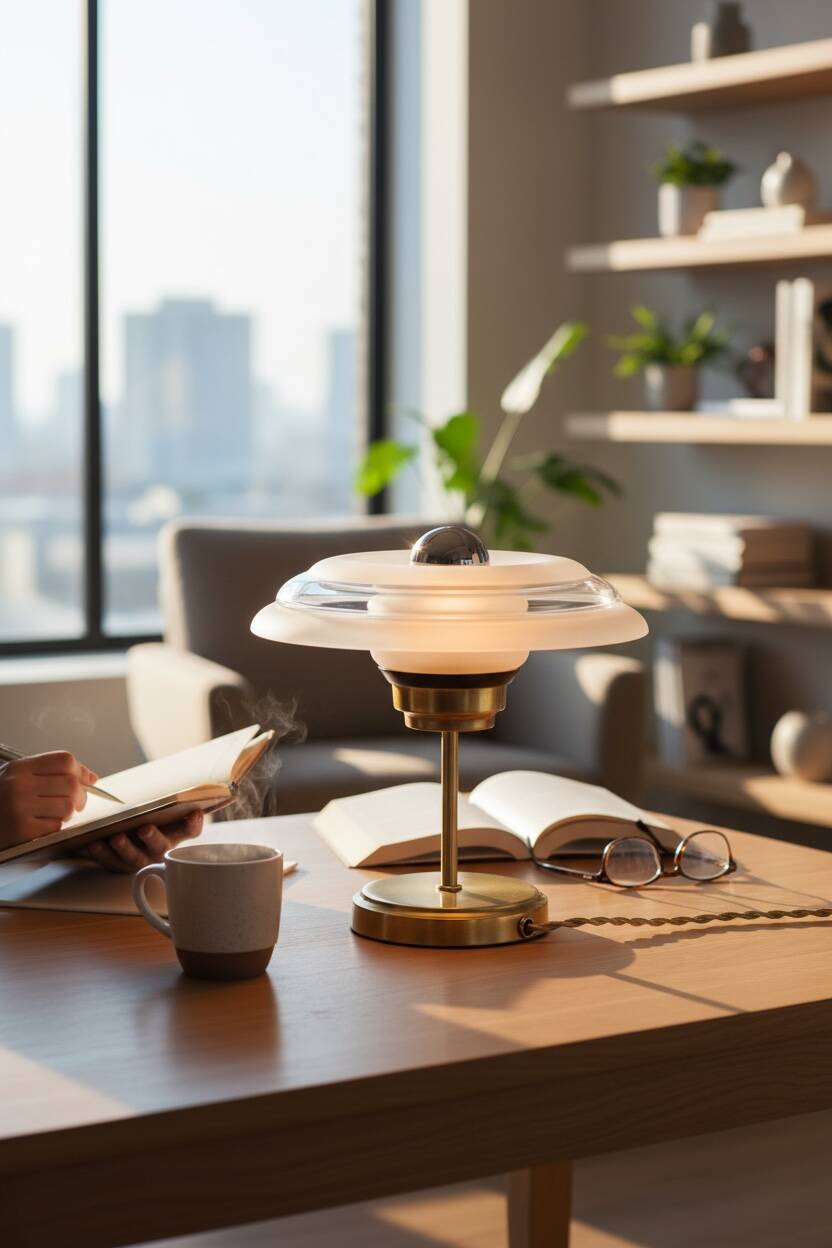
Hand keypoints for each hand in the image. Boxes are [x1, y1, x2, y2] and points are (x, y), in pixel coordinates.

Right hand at [0, 751, 96, 849]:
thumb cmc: (0, 801)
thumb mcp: (17, 778)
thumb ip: (51, 772)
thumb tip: (91, 777)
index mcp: (19, 767)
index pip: (65, 760)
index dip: (80, 771)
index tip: (83, 781)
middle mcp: (18, 784)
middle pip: (71, 784)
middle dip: (79, 796)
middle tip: (73, 803)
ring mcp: (19, 807)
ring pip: (67, 806)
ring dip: (67, 813)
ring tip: (54, 814)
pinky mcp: (22, 830)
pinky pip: (56, 826)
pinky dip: (54, 828)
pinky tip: (41, 825)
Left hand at [83, 810, 203, 873]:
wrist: (127, 837)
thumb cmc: (149, 818)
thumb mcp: (162, 810)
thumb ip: (171, 799)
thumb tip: (191, 780)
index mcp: (174, 833)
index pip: (191, 830)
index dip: (194, 823)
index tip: (194, 812)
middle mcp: (160, 849)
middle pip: (160, 847)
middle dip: (152, 838)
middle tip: (144, 828)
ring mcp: (140, 859)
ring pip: (134, 857)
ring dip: (124, 848)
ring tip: (115, 837)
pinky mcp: (119, 864)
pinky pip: (109, 861)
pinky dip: (100, 852)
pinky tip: (92, 842)